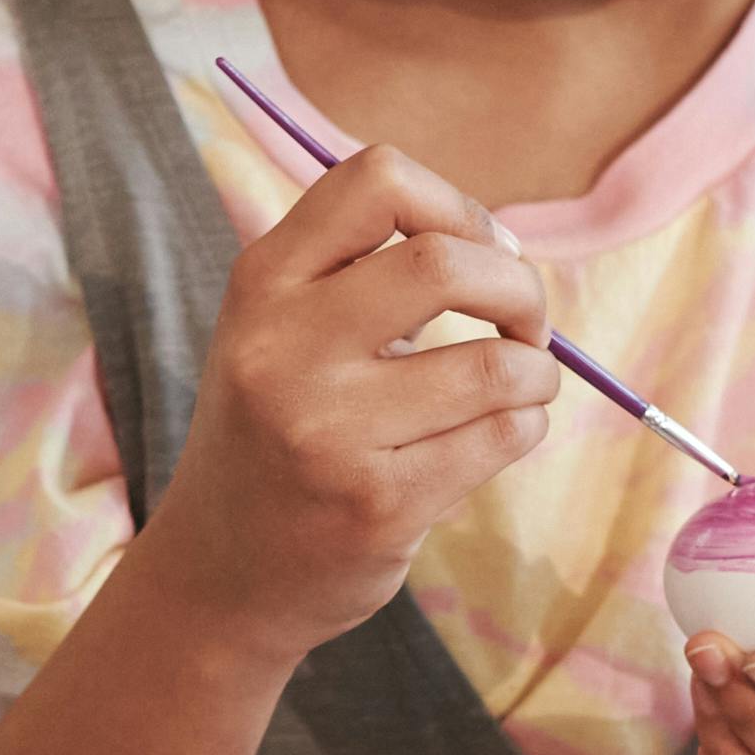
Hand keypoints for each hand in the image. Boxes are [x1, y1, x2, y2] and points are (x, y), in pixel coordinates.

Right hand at [128, 139, 558, 663]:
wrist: (219, 575)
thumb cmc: (275, 435)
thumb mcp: (276, 331)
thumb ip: (357, 271)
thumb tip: (498, 246)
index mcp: (261, 284)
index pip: (377, 179)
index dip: (455, 205)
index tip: (479, 252)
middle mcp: (283, 349)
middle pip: (445, 263)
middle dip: (519, 287)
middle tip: (522, 321)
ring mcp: (328, 431)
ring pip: (496, 364)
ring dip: (535, 370)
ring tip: (517, 386)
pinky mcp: (378, 505)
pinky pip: (503, 436)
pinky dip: (525, 425)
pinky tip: (495, 436)